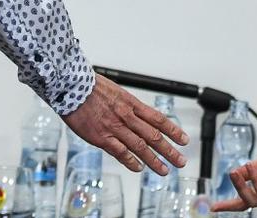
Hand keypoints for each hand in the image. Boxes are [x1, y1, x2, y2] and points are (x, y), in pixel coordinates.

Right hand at [62, 74, 188, 174]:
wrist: (73, 86)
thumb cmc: (92, 88)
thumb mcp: (116, 92)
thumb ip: (127, 106)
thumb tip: (138, 116)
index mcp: (132, 103)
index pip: (158, 119)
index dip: (173, 131)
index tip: (184, 140)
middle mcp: (127, 116)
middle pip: (153, 135)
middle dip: (169, 150)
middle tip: (180, 160)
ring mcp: (115, 127)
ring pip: (140, 146)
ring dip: (154, 160)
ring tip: (164, 170)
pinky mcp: (101, 137)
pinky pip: (120, 152)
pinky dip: (131, 161)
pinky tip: (139, 168)